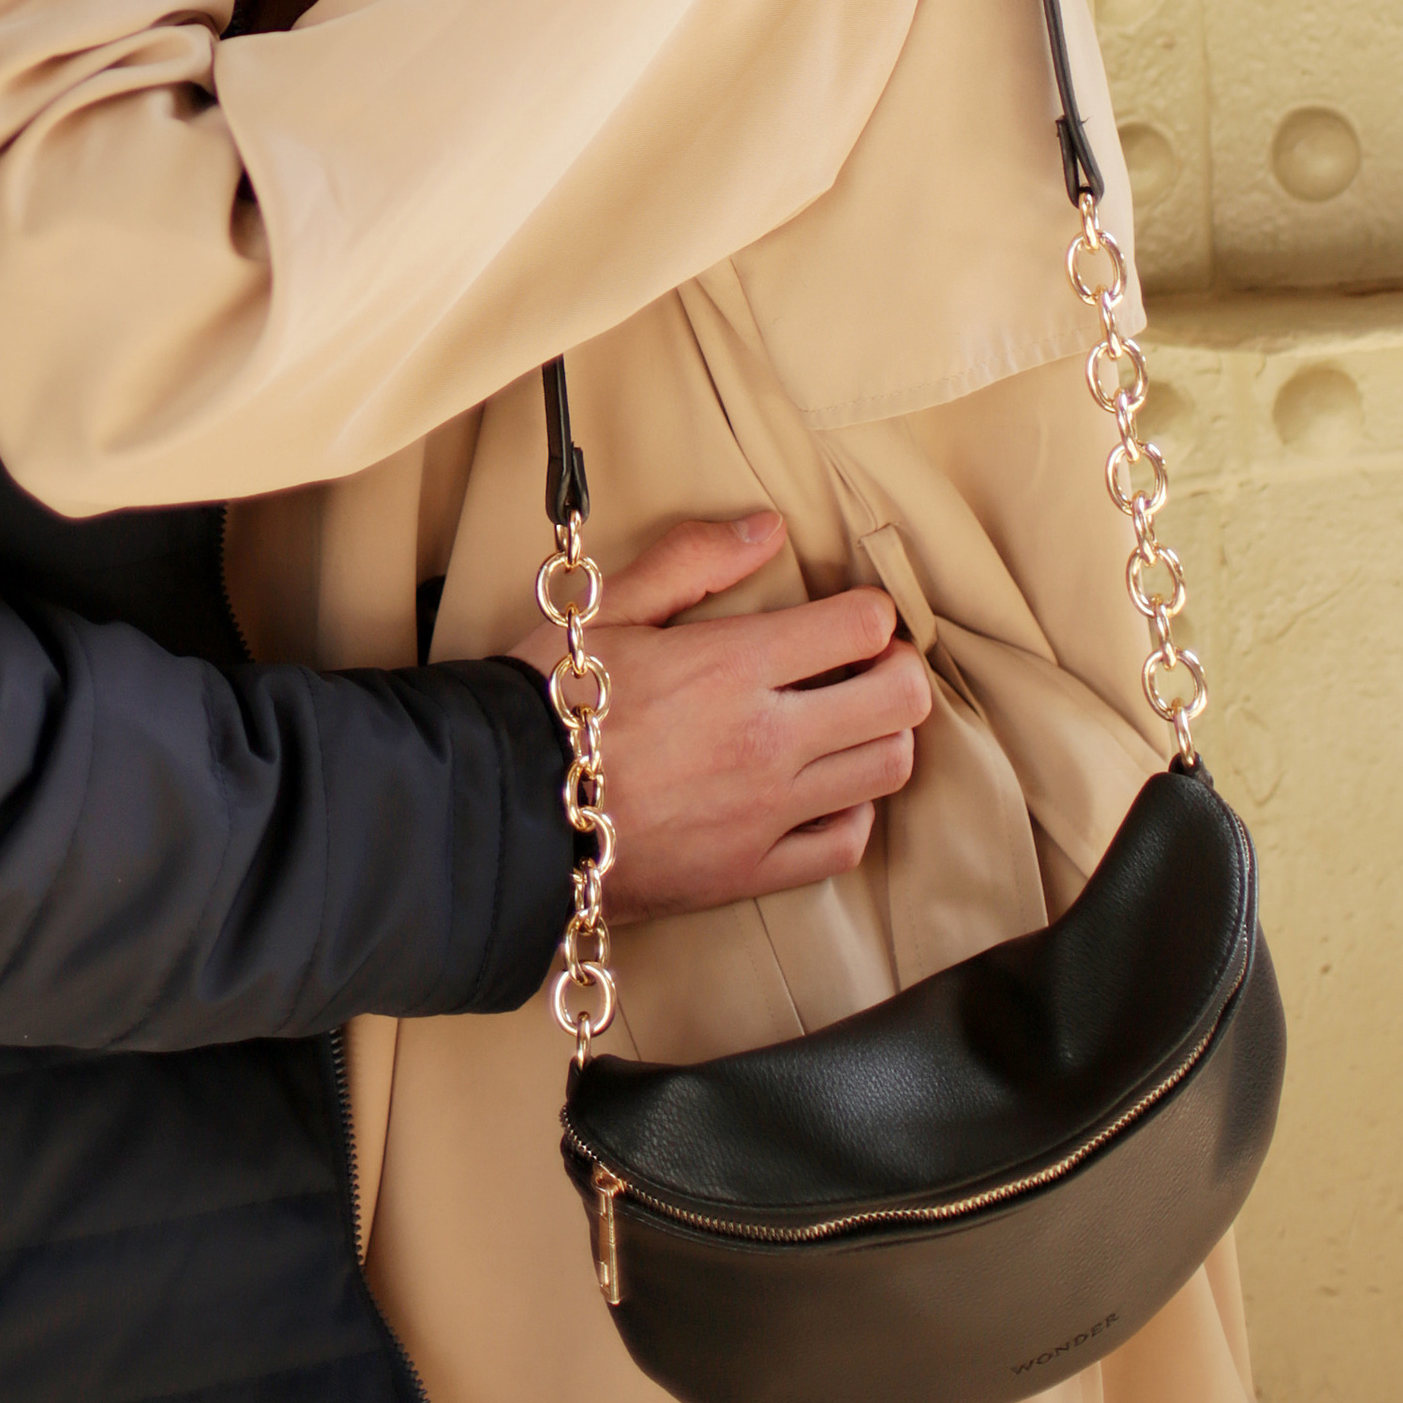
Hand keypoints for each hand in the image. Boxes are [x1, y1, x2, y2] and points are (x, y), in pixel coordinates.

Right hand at [509, 513, 931, 925]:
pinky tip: (824, 790)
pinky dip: (852, 812)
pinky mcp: (751, 873)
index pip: (862, 627)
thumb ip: (693, 560)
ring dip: (881, 736)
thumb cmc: (547, 700)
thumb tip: (769, 529)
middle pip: (899, 700)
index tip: (851, 613)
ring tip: (847, 721)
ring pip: (886, 770)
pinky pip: (845, 843)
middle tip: (868, 663)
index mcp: (732, 665)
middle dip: (897, 669)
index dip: (869, 611)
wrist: (503, 813)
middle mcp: (766, 740)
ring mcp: (765, 814)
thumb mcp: (609, 608)